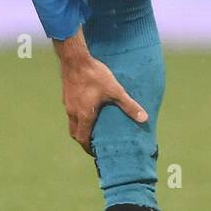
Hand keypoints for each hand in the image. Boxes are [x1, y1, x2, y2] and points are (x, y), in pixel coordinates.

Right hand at [53, 29, 147, 153]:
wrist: (75, 59)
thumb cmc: (95, 75)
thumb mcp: (115, 90)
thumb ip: (129, 105)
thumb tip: (144, 118)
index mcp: (83, 115)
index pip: (83, 139)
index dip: (89, 148)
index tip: (97, 152)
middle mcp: (73, 112)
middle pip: (75, 133)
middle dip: (84, 140)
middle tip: (94, 142)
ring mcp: (67, 103)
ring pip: (72, 122)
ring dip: (80, 127)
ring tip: (92, 126)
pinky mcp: (66, 95)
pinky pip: (70, 111)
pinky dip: (78, 115)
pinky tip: (87, 107)